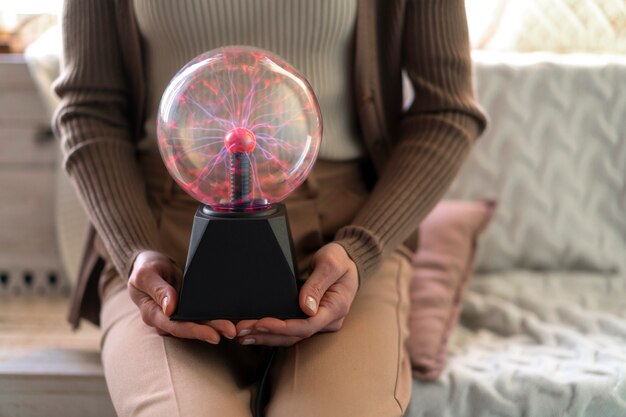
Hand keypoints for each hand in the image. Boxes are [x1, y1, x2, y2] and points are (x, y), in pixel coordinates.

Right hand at [128, 250, 236, 342]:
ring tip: (234, 328)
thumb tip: (170, 308)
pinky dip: (214, 317)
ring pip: (198, 324)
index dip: (195, 331)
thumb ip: (157, 289)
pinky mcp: (186, 309)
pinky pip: (200, 315)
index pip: (175, 327)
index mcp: (153, 313)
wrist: (148, 264)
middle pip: (190, 328)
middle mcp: (166, 319)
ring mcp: (177, 315)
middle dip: (212, 331)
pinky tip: (230, 318)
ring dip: (216, 326)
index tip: (214, 335)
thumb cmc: (145, 268)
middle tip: (231, 331)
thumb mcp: (146, 274)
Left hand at [235, 243, 358, 345]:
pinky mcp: (310, 320)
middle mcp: (328, 320)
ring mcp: (320, 322)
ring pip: (291, 337)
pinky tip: (255, 331)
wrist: (347, 261)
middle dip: (267, 334)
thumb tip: (306, 307)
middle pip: (295, 335)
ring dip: (266, 337)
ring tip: (242, 335)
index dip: (282, 327)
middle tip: (242, 330)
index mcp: (336, 308)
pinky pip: (290, 330)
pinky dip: (272, 332)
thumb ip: (318, 284)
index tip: (260, 323)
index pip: (307, 325)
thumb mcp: (331, 263)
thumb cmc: (340, 260)